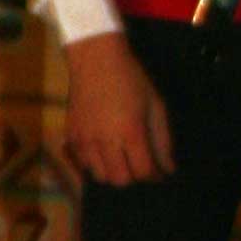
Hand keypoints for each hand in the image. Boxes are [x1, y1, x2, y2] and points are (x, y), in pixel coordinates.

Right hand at [63, 32, 174, 182]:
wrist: (95, 60)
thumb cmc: (131, 80)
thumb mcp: (155, 106)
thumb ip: (162, 140)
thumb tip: (169, 168)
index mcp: (130, 132)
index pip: (143, 171)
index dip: (154, 175)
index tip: (160, 172)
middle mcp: (105, 140)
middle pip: (121, 180)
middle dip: (135, 176)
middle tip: (141, 164)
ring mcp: (85, 139)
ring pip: (100, 176)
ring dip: (114, 172)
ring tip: (123, 158)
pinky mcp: (71, 135)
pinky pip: (83, 164)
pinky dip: (96, 165)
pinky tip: (105, 152)